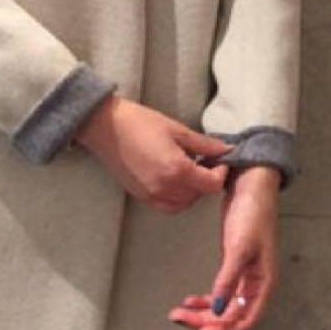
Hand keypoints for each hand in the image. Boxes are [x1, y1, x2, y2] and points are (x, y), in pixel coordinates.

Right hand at [74, 95, 233, 211]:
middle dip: (207, 180)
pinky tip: (175, 180)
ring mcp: (151, 195)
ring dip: (192, 191)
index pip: (212, 185)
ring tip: (189, 171)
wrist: (105, 128)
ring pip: (184, 204)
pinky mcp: (141, 196)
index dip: (221, 173)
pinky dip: (177, 198)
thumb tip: (225, 149)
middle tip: (206, 162)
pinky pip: (167, 206)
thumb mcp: (176, 129)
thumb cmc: (139, 123)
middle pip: (199, 195)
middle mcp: (165, 187)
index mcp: (177, 170)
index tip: (220, 161)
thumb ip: (204, 144)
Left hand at [167, 166, 280, 329]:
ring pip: (223, 307)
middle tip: (178, 319)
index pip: (246, 320)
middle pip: (231, 316)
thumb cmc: (252, 214)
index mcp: (265, 284)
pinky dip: (205, 299)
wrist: (250, 186)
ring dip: (202, 313)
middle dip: (205, 321)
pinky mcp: (234, 266)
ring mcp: (245, 276)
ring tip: (178, 312)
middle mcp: (257, 284)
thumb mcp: (239, 248)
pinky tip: (190, 300)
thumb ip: (228, 281)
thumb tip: (217, 310)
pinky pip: (220, 293)